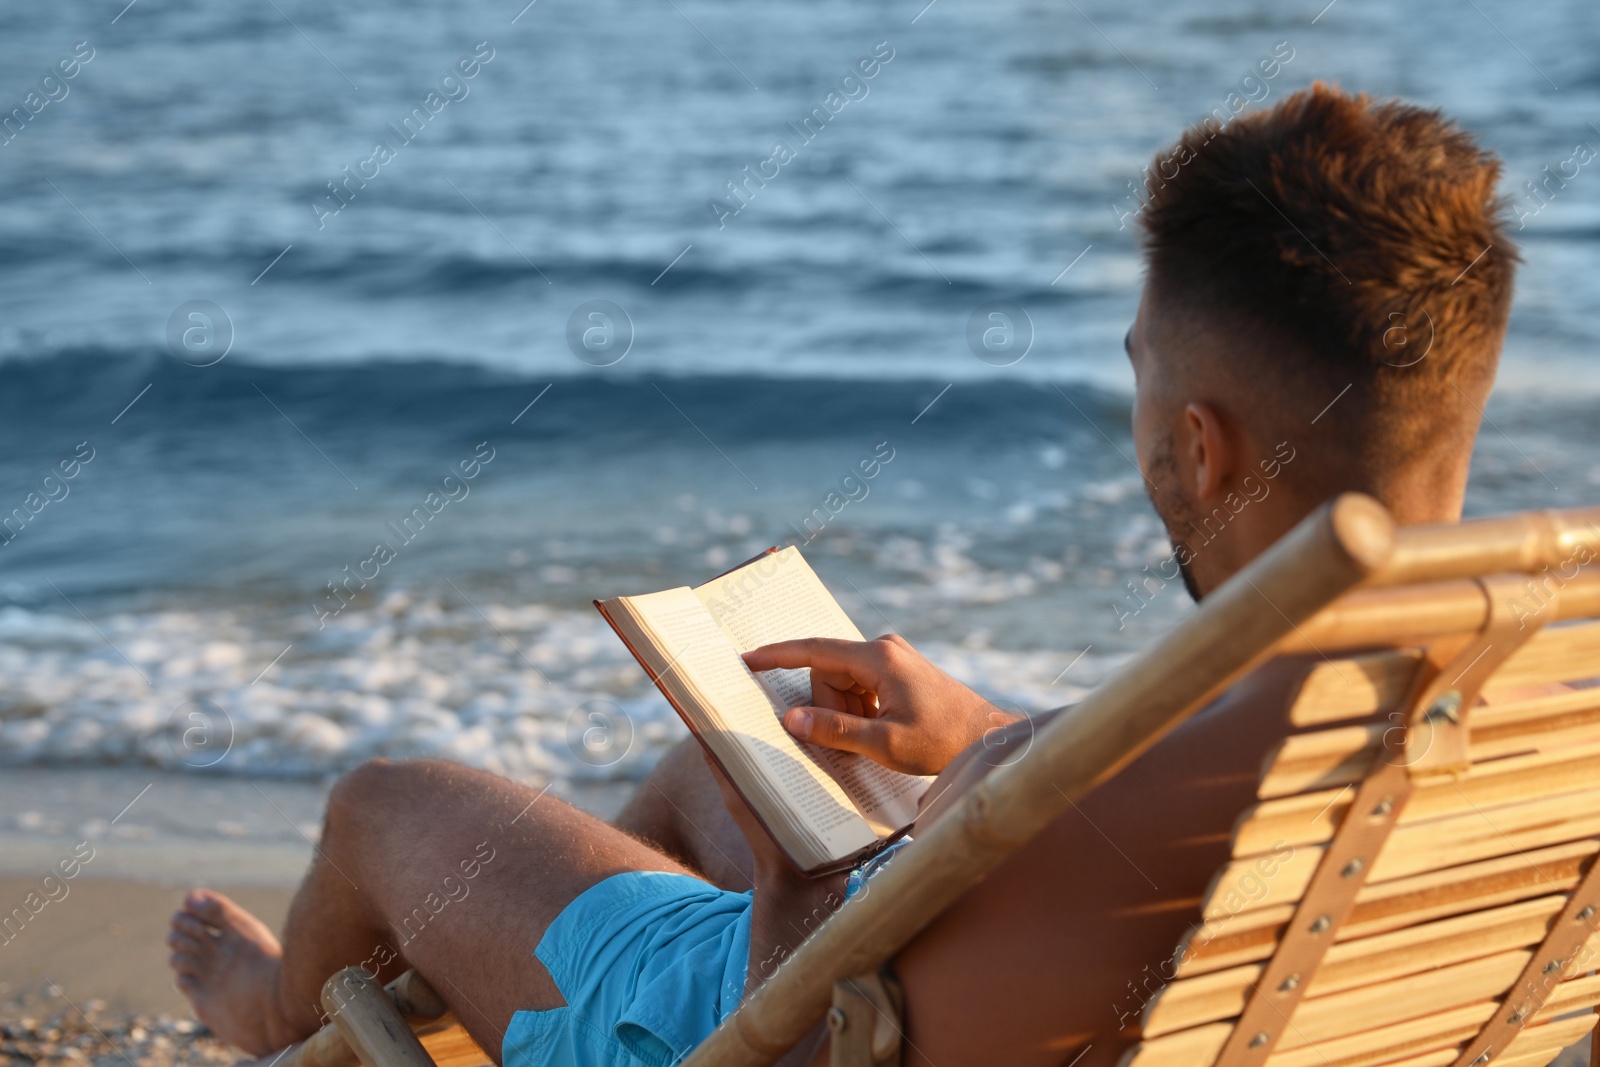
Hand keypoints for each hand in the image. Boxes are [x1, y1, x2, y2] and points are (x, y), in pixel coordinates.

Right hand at [741, 634, 1020, 775]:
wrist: (987, 737)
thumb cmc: (942, 741)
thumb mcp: (884, 743)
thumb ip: (835, 730)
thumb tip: (792, 719)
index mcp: (877, 658)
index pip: (814, 650)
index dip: (778, 656)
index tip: (748, 659)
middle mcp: (883, 647)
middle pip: (828, 673)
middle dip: (828, 707)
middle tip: (855, 741)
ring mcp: (893, 656)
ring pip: (843, 682)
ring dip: (847, 711)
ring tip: (876, 737)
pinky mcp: (899, 668)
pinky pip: (861, 685)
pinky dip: (860, 709)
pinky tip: (882, 729)